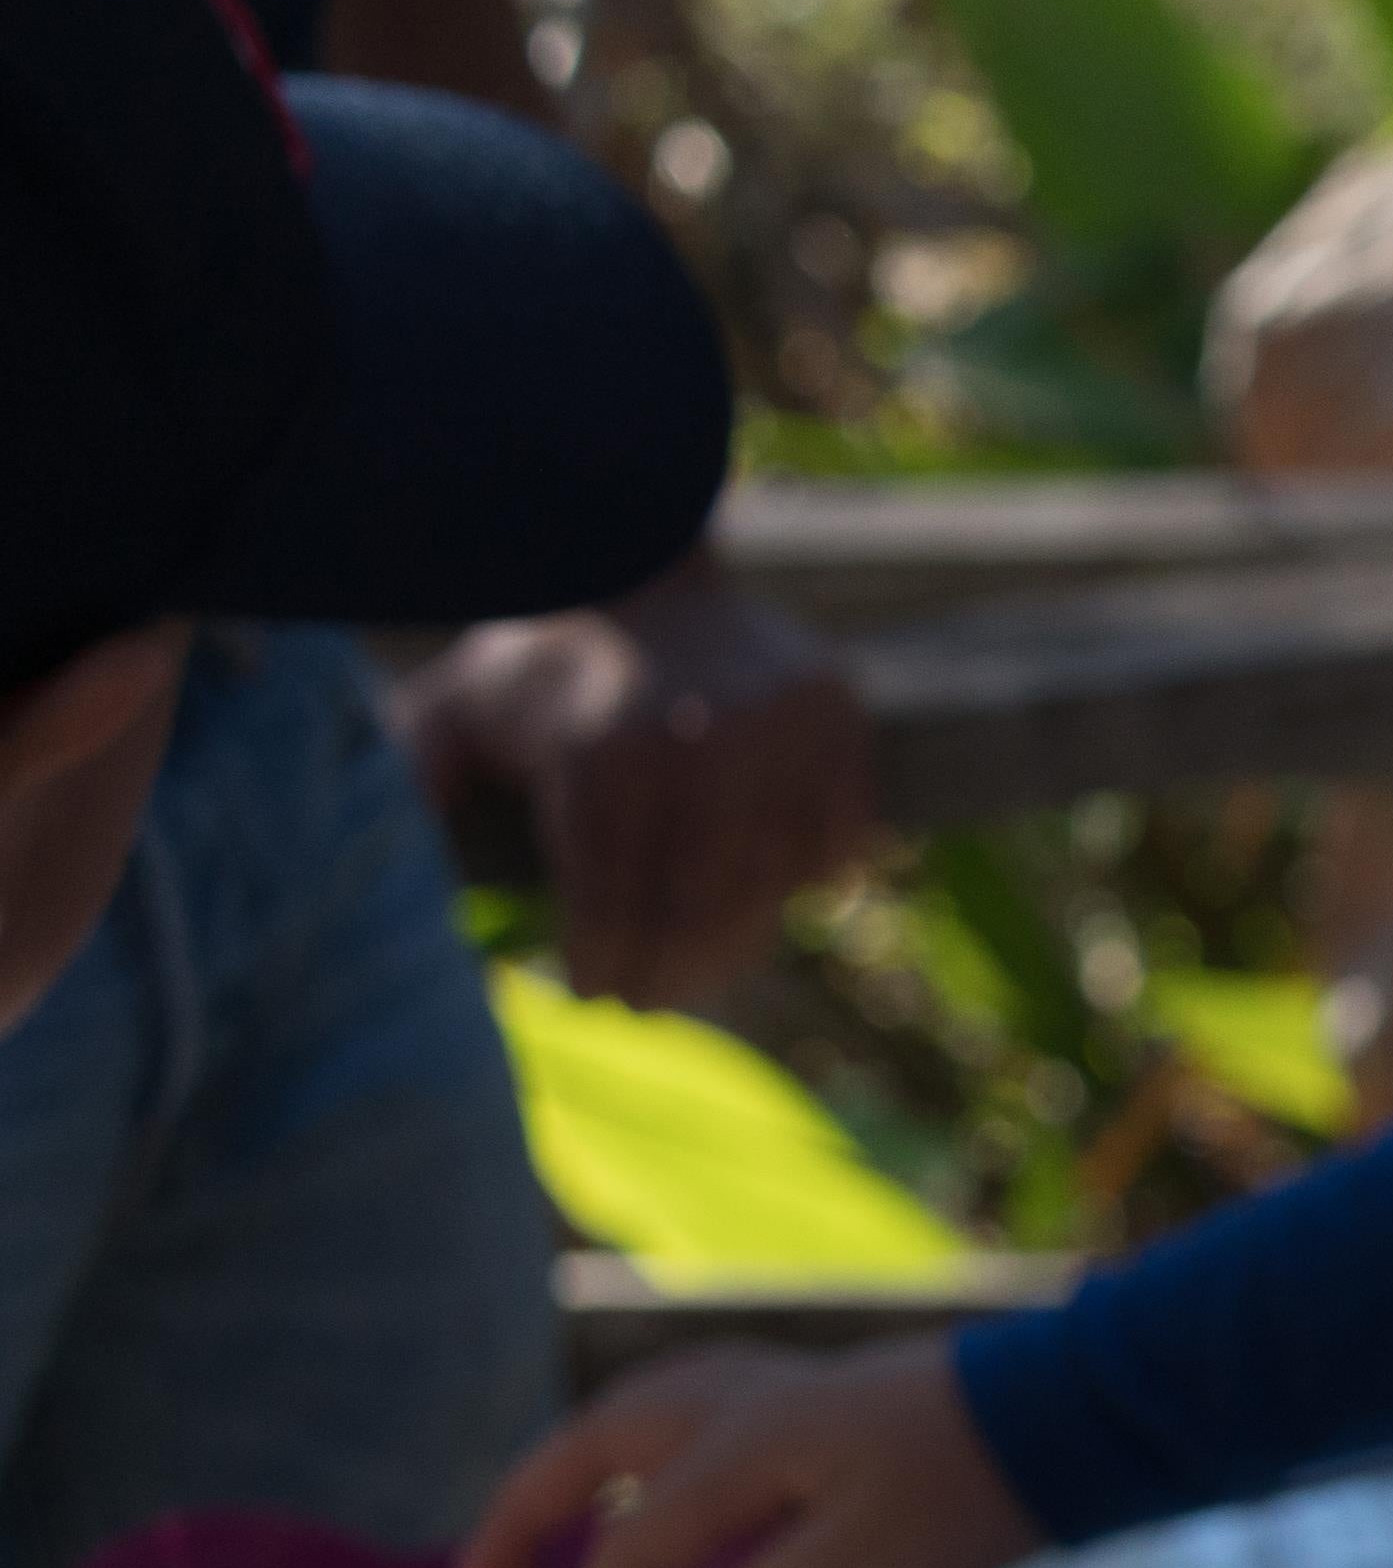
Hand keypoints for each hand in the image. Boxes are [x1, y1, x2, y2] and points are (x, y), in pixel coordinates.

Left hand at [388, 557, 877, 1005]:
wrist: (646, 568)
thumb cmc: (543, 661)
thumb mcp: (457, 710)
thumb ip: (416, 780)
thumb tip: (374, 867)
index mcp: (602, 757)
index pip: (613, 906)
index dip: (603, 964)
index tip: (592, 990)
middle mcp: (702, 750)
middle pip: (696, 913)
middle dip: (670, 973)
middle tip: (648, 999)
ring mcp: (783, 738)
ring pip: (768, 890)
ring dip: (735, 944)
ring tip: (701, 967)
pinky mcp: (842, 730)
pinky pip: (831, 848)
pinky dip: (799, 882)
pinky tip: (759, 893)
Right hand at [462, 1341, 1045, 1567]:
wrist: (1075, 1408)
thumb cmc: (978, 1485)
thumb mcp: (879, 1562)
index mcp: (740, 1447)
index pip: (632, 1551)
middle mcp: (739, 1404)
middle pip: (592, 1447)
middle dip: (525, 1510)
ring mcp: (780, 1389)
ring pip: (638, 1417)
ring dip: (577, 1468)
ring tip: (543, 1523)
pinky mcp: (819, 1397)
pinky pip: (693, 1413)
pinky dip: (648, 1450)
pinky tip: (662, 1486)